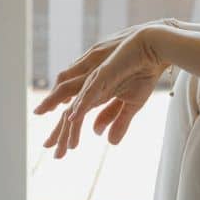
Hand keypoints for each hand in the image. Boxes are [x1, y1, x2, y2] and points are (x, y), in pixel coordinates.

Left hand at [38, 26, 169, 158]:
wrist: (152, 48)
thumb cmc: (142, 73)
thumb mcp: (130, 104)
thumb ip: (115, 119)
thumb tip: (105, 139)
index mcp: (94, 95)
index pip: (73, 116)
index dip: (64, 133)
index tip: (59, 151)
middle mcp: (89, 88)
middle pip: (68, 113)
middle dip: (58, 133)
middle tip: (47, 148)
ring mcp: (95, 81)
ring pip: (75, 105)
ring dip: (65, 125)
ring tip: (55, 141)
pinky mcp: (104, 74)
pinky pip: (89, 92)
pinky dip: (81, 105)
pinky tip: (73, 117)